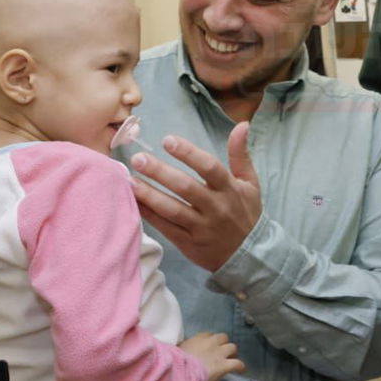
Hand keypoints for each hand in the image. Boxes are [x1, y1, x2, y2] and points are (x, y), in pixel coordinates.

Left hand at [130, 122, 262, 271]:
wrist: (250, 256)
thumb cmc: (246, 213)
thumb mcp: (250, 182)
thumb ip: (240, 154)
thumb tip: (242, 124)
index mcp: (230, 189)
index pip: (209, 167)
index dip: (188, 153)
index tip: (167, 140)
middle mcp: (216, 208)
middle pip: (186, 187)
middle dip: (160, 172)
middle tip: (139, 158)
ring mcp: (201, 227)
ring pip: (172, 210)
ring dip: (150, 195)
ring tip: (130, 180)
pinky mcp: (189, 243)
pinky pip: (166, 228)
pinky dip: (149, 215)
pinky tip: (134, 202)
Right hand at [179, 331, 244, 380]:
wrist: (182, 371)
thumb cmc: (176, 362)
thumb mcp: (177, 350)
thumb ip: (182, 347)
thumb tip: (181, 349)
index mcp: (198, 338)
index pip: (208, 335)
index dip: (210, 341)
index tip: (209, 347)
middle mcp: (211, 342)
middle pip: (223, 338)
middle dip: (223, 344)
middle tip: (222, 352)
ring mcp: (219, 353)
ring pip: (232, 347)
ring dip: (232, 353)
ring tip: (231, 359)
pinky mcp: (225, 365)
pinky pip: (238, 364)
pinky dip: (240, 366)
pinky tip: (241, 370)